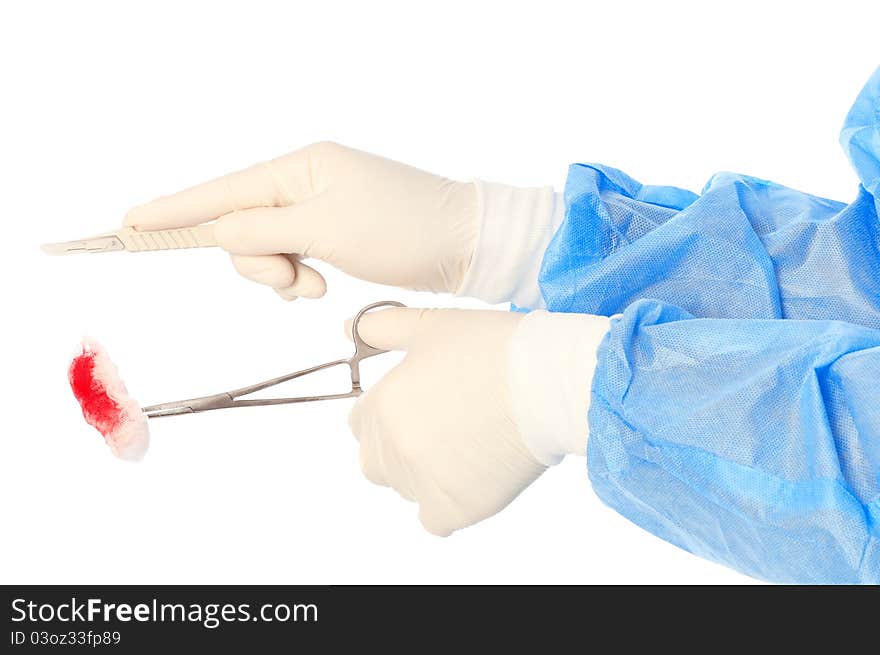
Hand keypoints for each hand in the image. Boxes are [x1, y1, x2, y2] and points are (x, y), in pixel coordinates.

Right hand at [125, 142, 477, 299]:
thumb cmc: (405, 228)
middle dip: (259, 262)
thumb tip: (223, 231)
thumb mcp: (328, 228)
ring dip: (282, 275)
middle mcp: (306, 183)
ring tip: (317, 286)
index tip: (131, 221)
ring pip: (267, 248)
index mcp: (301, 167)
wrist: (464, 246)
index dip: (177, 209)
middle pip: (243, 226)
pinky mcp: (335, 233)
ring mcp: (320, 209)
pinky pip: (293, 257)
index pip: (224, 190)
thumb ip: (266, 231)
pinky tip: (322, 285)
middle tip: (295, 280)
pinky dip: (299, 278)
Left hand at [347, 306, 609, 535]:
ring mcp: (421, 483)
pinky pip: (434, 521)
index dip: (390, 415)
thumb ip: (382, 328)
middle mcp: (392, 448)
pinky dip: (449, 505)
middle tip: (446, 429)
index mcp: (382, 405)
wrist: (549, 381)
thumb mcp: (432, 327)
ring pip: (407, 490)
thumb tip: (348, 328)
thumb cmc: (494, 347)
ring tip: (469, 446)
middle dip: (401, 448)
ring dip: (426, 475)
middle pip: (376, 462)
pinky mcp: (454, 508)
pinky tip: (474, 477)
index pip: (360, 424)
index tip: (423, 408)